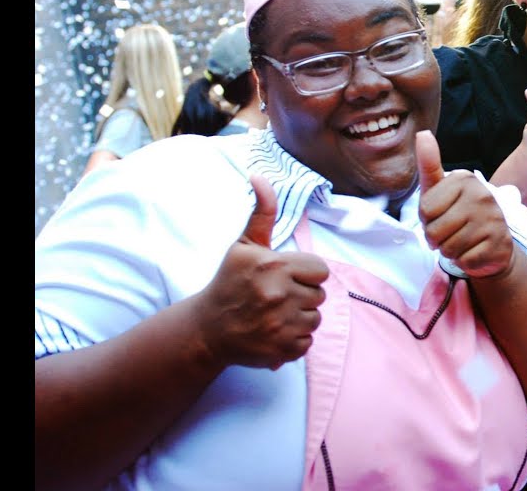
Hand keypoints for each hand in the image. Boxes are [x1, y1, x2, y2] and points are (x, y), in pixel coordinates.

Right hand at [196, 174, 328, 370]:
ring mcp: (281, 325)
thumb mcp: (244, 244)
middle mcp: (279, 295)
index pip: (320, 269)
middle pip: (319, 295)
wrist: (206, 328)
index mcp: (274, 266)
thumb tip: (260, 176)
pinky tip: (273, 332)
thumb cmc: (229, 282)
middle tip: (276, 297)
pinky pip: (307, 342)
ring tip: (275, 314)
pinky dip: (294, 341)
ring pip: (315, 319)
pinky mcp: (281, 350)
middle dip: (302, 295)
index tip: (284, 277)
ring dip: (299, 318)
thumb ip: (262, 211)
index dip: (305, 273)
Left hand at [417, 130, 516, 279]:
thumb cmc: (458, 215)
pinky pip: (464, 261)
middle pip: (435, 230)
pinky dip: (465, 262)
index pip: (426, 209)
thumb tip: (422, 133)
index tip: (441, 216)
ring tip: (462, 242)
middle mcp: (482, 195)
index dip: (427, 220)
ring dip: (450, 251)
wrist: (492, 245)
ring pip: (449, 248)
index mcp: (465, 179)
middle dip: (436, 239)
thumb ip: (429, 164)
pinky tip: (474, 252)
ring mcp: (494, 219)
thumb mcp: (439, 191)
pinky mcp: (499, 243)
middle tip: (450, 233)